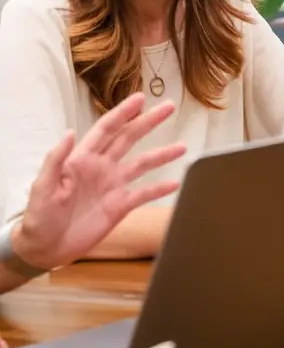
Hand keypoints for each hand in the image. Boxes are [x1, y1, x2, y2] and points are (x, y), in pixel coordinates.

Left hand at [14, 93, 185, 270]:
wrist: (46, 248)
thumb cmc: (38, 217)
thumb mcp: (42, 186)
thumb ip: (55, 159)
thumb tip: (70, 132)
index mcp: (82, 159)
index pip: (106, 129)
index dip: (123, 113)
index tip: (140, 99)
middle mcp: (101, 168)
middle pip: (129, 139)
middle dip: (149, 122)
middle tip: (169, 107)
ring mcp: (113, 186)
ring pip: (142, 165)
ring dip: (162, 154)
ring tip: (182, 147)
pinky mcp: (120, 206)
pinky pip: (144, 194)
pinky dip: (159, 189)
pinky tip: (175, 183)